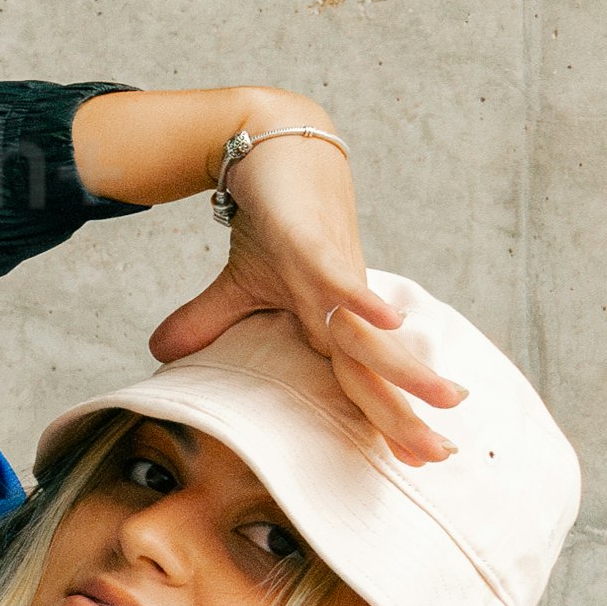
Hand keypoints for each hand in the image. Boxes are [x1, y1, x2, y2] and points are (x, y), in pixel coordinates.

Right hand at [144, 119, 464, 474]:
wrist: (273, 143)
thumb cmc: (273, 216)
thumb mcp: (235, 282)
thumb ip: (208, 323)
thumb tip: (162, 358)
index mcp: (326, 321)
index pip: (358, 382)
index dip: (385, 420)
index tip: (417, 462)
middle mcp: (338, 305)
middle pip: (373, 372)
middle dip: (407, 414)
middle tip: (442, 454)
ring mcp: (330, 275)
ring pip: (369, 335)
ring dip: (405, 368)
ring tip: (445, 399)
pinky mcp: (313, 245)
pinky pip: (339, 280)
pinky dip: (362, 302)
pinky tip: (392, 323)